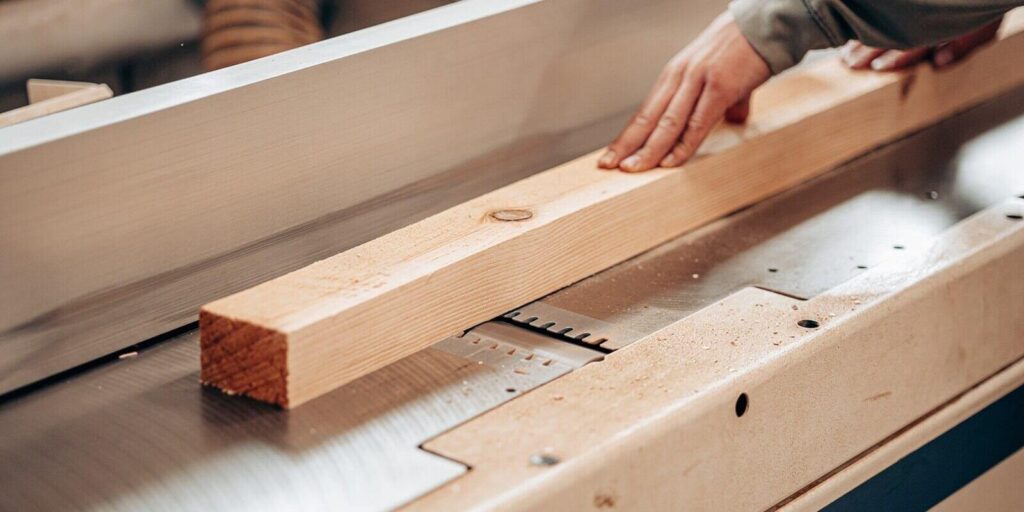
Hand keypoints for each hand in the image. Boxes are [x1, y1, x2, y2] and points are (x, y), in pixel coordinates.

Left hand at [599, 12, 770, 172]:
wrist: (767, 23)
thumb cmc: (745, 47)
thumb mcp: (722, 74)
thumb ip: (724, 102)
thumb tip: (732, 120)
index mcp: (675, 74)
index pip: (645, 111)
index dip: (627, 136)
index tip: (611, 155)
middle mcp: (680, 76)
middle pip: (647, 118)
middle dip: (626, 145)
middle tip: (608, 166)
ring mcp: (698, 81)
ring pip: (667, 123)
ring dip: (649, 150)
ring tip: (633, 169)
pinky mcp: (720, 88)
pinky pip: (697, 124)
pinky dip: (682, 145)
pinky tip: (669, 162)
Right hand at [840, 19, 1000, 70]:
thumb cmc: (982, 4)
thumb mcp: (983, 28)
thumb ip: (962, 47)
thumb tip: (938, 64)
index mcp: (939, 25)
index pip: (912, 43)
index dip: (895, 58)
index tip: (877, 69)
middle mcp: (919, 14)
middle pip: (889, 34)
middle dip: (867, 50)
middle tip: (849, 64)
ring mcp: (911, 8)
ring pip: (879, 22)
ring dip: (861, 39)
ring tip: (846, 53)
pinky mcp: (903, 4)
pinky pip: (881, 10)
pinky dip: (864, 25)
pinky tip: (852, 37)